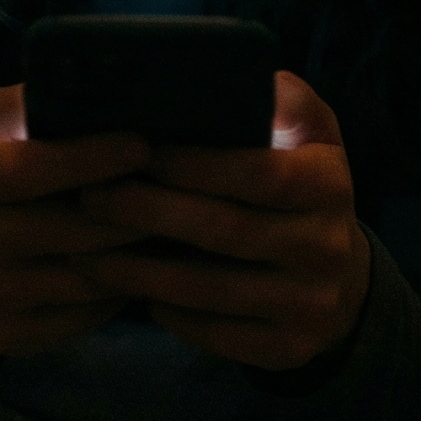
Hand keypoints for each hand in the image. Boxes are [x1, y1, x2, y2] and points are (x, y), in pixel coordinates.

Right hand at [0, 85, 151, 363]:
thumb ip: (36, 103)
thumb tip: (110, 85)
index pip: (36, 168)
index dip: (96, 157)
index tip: (145, 145)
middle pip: (77, 229)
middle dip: (137, 209)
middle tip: (184, 189)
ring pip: (90, 277)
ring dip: (139, 254)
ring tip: (176, 227)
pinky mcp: (9, 336)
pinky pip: (86, 315)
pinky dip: (120, 291)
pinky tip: (142, 267)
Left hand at [73, 71, 368, 370]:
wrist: (337, 278)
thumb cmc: (292, 185)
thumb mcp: (300, 135)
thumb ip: (271, 101)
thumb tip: (223, 72)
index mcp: (329, 183)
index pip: (262, 173)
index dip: (198, 164)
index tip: (138, 150)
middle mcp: (328, 245)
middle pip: (228, 232)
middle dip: (151, 213)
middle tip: (92, 196)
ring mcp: (310, 303)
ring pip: (211, 290)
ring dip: (140, 271)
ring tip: (83, 252)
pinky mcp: (288, 348)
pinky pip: (215, 333)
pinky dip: (167, 311)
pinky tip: (126, 290)